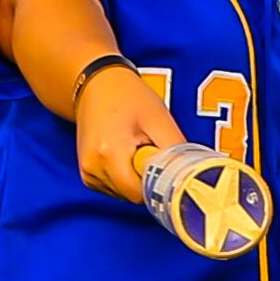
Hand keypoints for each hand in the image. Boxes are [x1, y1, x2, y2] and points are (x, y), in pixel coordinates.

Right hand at [70, 57, 192, 206]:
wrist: (96, 84)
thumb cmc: (128, 96)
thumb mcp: (159, 120)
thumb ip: (175, 153)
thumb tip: (191, 177)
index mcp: (109, 154)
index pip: (141, 194)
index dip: (159, 184)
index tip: (168, 169)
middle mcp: (93, 168)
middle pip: (133, 195)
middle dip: (149, 179)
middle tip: (151, 149)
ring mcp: (88, 173)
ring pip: (125, 194)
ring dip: (138, 178)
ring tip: (136, 147)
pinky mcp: (88, 175)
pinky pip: (116, 188)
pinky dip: (127, 176)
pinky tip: (127, 153)